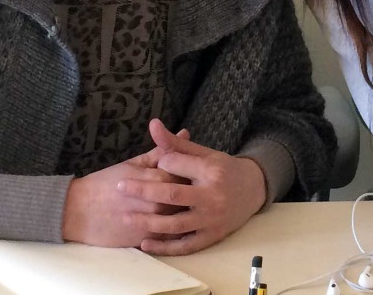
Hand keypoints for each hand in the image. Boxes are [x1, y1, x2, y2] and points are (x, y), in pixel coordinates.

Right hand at [62, 129, 190, 246]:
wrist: (79, 211)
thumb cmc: (105, 183)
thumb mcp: (132, 163)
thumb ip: (161, 151)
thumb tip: (184, 133)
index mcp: (152, 179)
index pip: (184, 175)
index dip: (192, 173)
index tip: (196, 171)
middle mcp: (155, 201)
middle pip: (186, 197)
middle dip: (193, 192)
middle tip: (197, 189)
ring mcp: (152, 222)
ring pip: (181, 218)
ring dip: (187, 212)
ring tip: (188, 206)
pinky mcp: (146, 239)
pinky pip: (172, 238)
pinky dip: (178, 230)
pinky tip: (180, 224)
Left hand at [118, 119, 266, 255]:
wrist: (253, 190)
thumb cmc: (222, 169)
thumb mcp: (203, 152)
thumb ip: (175, 142)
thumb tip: (152, 124)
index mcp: (210, 171)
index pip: (177, 166)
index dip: (161, 164)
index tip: (151, 164)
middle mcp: (212, 196)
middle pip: (172, 195)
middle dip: (143, 191)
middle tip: (120, 187)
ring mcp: (211, 219)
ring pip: (175, 224)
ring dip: (148, 222)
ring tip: (125, 216)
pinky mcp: (211, 237)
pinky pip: (185, 245)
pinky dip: (164, 247)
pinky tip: (144, 243)